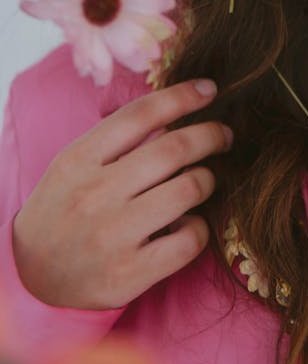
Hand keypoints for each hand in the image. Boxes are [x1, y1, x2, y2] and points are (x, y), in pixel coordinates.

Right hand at [12, 79, 233, 310]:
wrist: (29, 274)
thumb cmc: (64, 207)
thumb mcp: (75, 163)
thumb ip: (118, 138)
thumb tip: (176, 112)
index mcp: (80, 159)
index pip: (141, 113)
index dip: (183, 95)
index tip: (210, 89)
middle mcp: (96, 194)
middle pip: (174, 148)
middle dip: (211, 135)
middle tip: (223, 135)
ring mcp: (113, 235)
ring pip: (189, 189)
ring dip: (207, 179)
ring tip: (203, 180)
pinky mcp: (129, 274)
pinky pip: (189, 239)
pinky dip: (200, 226)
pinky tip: (188, 223)